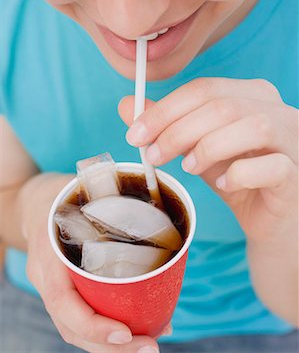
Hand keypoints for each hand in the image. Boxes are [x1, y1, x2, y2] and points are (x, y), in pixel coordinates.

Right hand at [22, 173, 159, 352]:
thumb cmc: (61, 195)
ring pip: (75, 328)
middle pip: (71, 326)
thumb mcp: (78, 190)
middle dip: (110, 347)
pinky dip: (104, 329)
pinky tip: (132, 330)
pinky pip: (79, 316)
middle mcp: (46, 277)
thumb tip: (139, 198)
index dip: (92, 324)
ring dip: (110, 346)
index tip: (126, 333)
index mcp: (48, 252)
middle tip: (150, 348)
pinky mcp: (63, 288)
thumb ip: (105, 195)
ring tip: (146, 345)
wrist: (32, 203)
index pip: (62, 300)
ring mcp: (52, 286)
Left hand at [119, 78, 297, 241]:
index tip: (135, 134)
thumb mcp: (197, 148)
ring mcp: (293, 140)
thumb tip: (126, 104)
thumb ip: (167, 126)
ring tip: (189, 168)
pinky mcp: (297, 174)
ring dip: (209, 147)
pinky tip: (224, 186)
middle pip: (222, 105)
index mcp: (252, 95)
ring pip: (253, 127)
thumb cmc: (237, 178)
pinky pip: (273, 166)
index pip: (204, 89)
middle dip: (178, 131)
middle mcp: (277, 110)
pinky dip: (241, 174)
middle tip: (153, 155)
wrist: (271, 218)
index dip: (165, 110)